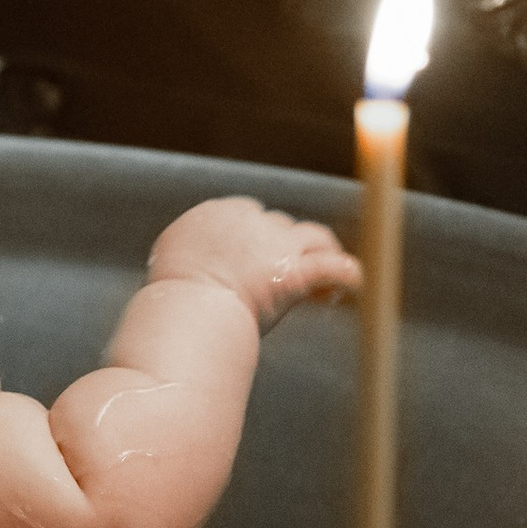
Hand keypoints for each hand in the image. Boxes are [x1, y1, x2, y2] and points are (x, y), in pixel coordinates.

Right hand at [149, 197, 358, 331]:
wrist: (184, 314)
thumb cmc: (171, 301)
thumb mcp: (174, 262)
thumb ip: (194, 254)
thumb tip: (201, 265)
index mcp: (214, 215)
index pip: (247, 213)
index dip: (259, 237)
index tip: (259, 258)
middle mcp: (248, 221)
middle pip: (280, 224)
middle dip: (287, 248)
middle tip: (289, 274)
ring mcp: (274, 245)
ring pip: (314, 236)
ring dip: (322, 252)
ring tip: (325, 282)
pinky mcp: (294, 273)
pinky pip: (335, 268)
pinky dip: (349, 275)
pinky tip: (355, 285)